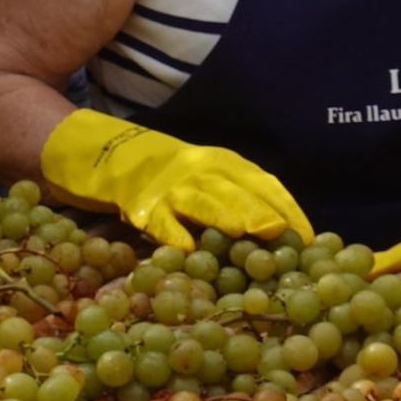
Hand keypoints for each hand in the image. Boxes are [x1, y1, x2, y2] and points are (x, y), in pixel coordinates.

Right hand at [39, 110, 313, 249]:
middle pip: (239, 189)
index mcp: (219, 162)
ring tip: (248, 234)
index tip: (313, 241)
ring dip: (227, 215)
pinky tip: (185, 251)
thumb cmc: (150, 174)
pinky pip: (157, 217)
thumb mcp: (196, 178)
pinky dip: (171, 233)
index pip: (265, 184)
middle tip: (285, 235)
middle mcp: (198, 167)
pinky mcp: (133, 196)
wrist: (88, 149)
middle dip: (263, 211)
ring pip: (203, 199)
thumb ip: (228, 201)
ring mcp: (165, 182)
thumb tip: (273, 241)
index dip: (289, 209)